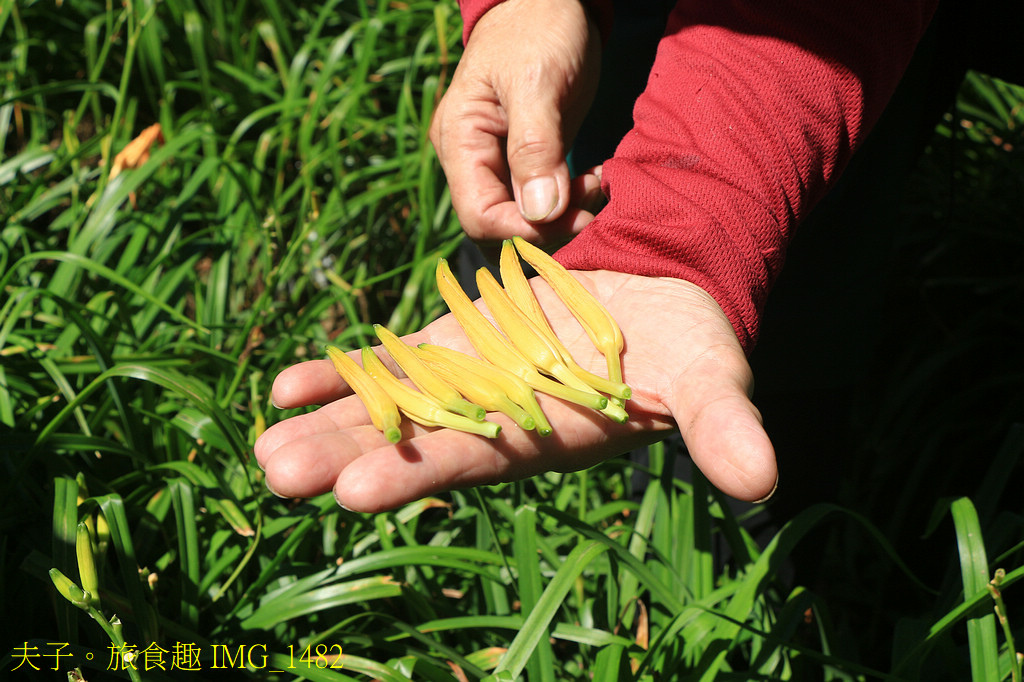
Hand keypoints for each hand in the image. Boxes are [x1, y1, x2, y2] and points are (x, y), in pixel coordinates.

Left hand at [255, 272, 777, 511]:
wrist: (658, 293)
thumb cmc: (688, 343)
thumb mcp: (712, 376)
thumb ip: (723, 424)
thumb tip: (764, 481)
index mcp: (546, 434)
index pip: (475, 461)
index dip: (417, 475)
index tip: (352, 492)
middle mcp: (496, 419)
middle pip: (412, 445)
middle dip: (345, 458)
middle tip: (275, 473)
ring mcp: (467, 383)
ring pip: (390, 408)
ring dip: (328, 420)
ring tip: (265, 441)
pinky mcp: (454, 348)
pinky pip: (392, 363)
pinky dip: (344, 369)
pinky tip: (290, 382)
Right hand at [429, 0, 603, 254]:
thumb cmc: (537, 27)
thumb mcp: (536, 82)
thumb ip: (535, 148)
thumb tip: (539, 212)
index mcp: (459, 141)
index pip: (478, 216)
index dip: (523, 230)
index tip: (572, 217)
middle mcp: (471, 160)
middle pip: (500, 225)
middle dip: (548, 225)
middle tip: (592, 201)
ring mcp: (498, 163)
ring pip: (523, 218)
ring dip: (563, 215)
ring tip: (596, 185)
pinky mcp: (526, 162)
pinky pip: (541, 201)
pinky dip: (569, 201)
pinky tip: (592, 180)